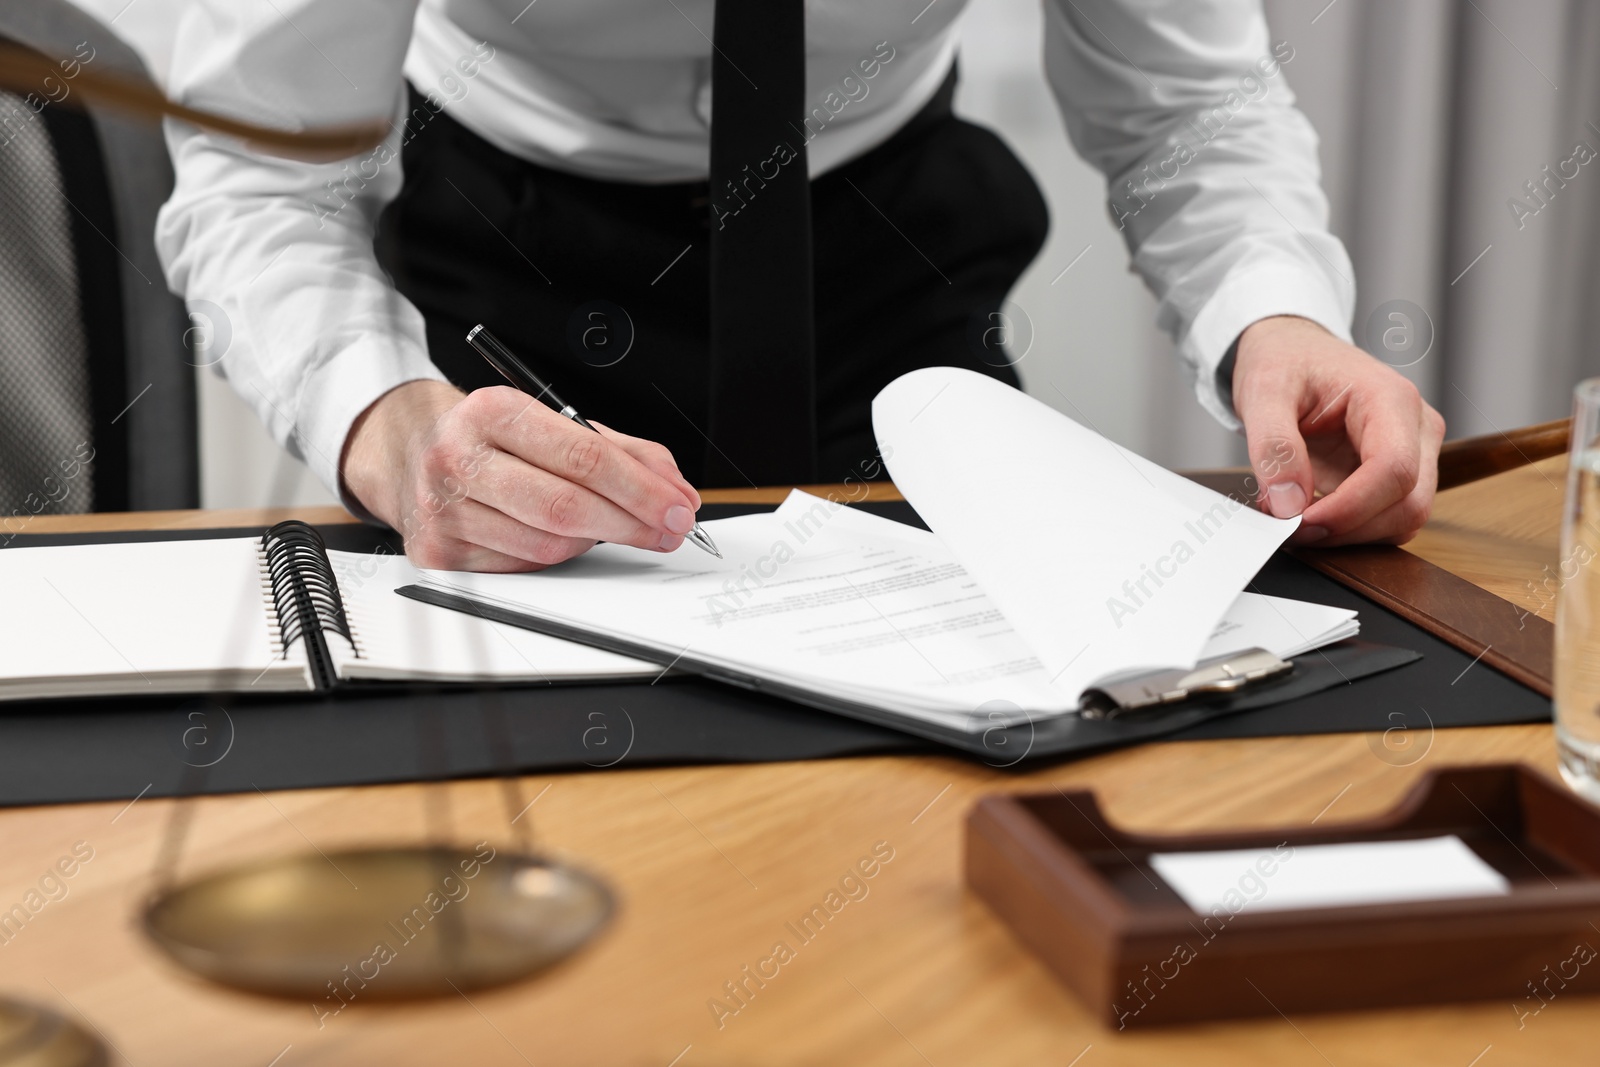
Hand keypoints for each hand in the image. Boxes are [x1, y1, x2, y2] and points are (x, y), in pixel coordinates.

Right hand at [341, 380, 702, 570]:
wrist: (409, 453)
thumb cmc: (495, 439)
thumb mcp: (554, 423)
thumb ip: (623, 452)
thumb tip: (677, 492)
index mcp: (491, 411)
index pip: (583, 456)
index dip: (641, 488)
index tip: (679, 506)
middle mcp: (458, 458)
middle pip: (566, 507)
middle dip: (632, 523)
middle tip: (671, 530)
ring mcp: (443, 510)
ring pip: (547, 545)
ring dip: (595, 541)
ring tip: (611, 526)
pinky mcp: (437, 553)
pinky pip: (522, 567)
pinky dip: (555, 555)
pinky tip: (562, 536)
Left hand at [1232, 315, 1445, 546]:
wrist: (1291, 352)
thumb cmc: (1285, 362)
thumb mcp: (1263, 393)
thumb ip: (1273, 447)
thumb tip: (1288, 504)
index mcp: (1391, 399)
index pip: (1394, 471)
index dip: (1349, 510)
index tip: (1299, 523)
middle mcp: (1416, 427)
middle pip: (1408, 505)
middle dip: (1348, 529)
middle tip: (1289, 530)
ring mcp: (1413, 452)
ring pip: (1402, 519)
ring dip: (1348, 534)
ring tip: (1292, 515)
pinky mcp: (1396, 473)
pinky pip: (1385, 518)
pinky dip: (1348, 528)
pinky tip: (1309, 512)